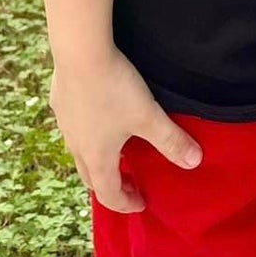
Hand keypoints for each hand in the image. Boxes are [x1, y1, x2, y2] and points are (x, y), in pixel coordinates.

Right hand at [49, 46, 202, 213]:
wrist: (80, 53)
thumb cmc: (115, 88)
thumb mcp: (149, 116)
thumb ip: (171, 140)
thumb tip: (194, 162)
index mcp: (98, 157)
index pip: (108, 194)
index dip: (126, 203)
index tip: (141, 203)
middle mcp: (77, 146)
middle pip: (91, 177)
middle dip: (110, 185)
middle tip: (130, 184)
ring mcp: (66, 124)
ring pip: (80, 152)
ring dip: (98, 159)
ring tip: (116, 151)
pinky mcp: (61, 102)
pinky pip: (73, 127)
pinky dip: (88, 133)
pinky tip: (98, 116)